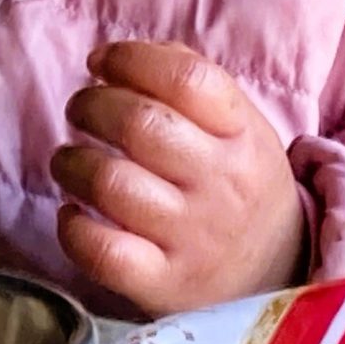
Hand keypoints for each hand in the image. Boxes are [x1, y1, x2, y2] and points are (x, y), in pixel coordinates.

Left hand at [51, 42, 306, 315]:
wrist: (275, 275)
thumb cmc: (237, 184)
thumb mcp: (238, 125)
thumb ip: (188, 82)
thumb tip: (115, 59)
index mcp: (242, 134)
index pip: (187, 78)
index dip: (130, 59)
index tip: (101, 63)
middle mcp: (221, 185)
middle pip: (139, 125)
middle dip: (89, 106)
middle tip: (80, 110)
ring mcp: (192, 238)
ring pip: (110, 183)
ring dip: (70, 162)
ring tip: (69, 160)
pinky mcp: (163, 284)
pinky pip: (101, 251)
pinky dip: (72, 228)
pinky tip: (74, 213)